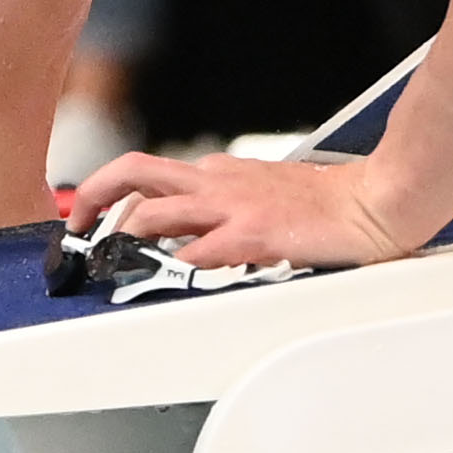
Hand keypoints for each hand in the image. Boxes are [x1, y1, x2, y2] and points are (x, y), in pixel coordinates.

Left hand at [64, 147, 425, 274]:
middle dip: (92, 199)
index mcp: (217, 175)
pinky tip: (162, 280)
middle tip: (78, 231)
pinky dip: (172, 266)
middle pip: (133, 172)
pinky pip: (199, 250)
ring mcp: (233, 207)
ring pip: (153, 209)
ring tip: (108, 261)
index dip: (108, 193)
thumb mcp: (264, 195)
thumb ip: (225, 210)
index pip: (147, 173)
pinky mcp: (254, 234)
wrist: (374, 202)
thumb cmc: (327, 206)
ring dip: (121, 236)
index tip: (90, 218)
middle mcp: (217, 183)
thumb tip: (192, 237)